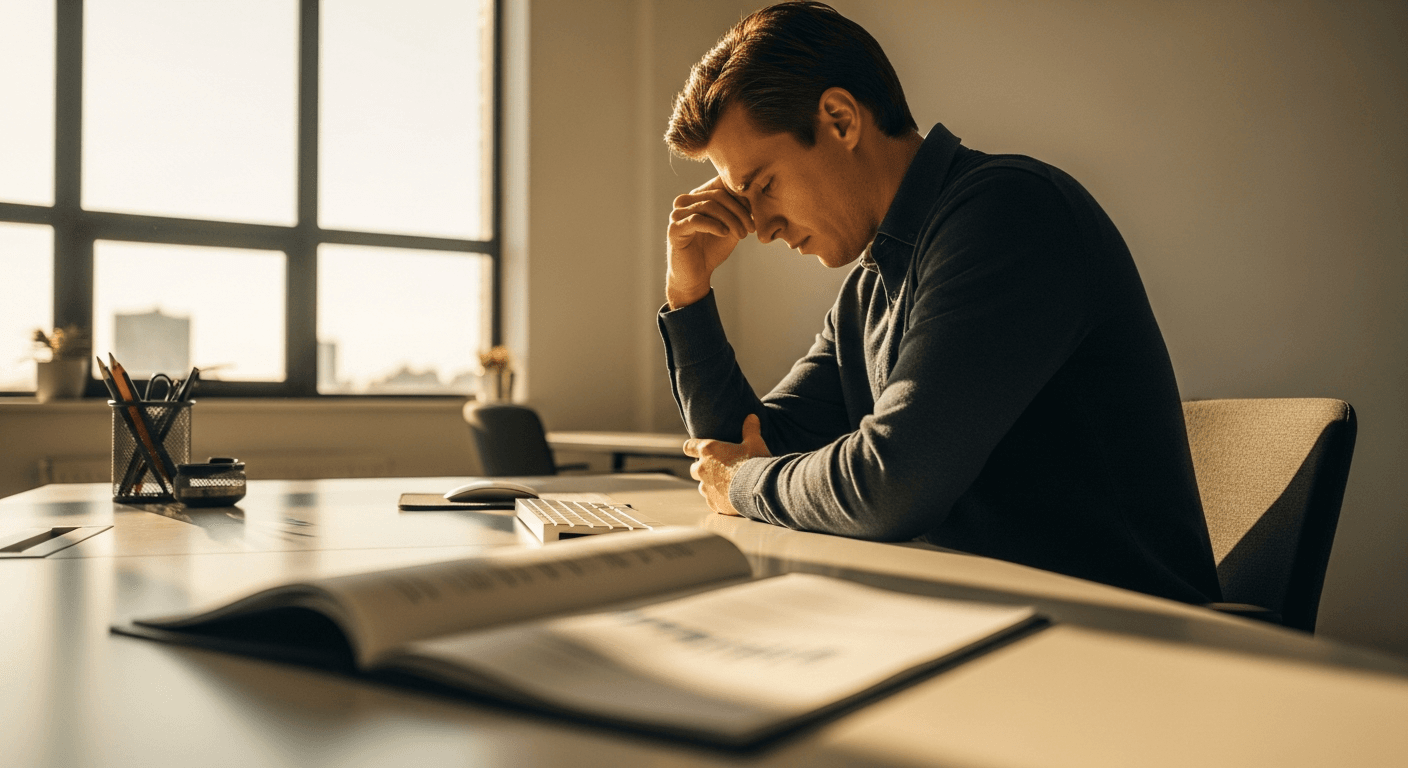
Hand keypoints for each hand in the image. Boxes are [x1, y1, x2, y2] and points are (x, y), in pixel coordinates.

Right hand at [666, 176, 754, 308]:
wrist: (696, 276)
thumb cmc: (712, 250)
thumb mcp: (730, 227)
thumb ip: (738, 211)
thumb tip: (753, 194)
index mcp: (697, 197)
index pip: (720, 185)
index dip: (740, 197)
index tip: (754, 214)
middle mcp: (684, 202)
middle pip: (716, 195)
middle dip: (738, 211)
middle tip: (750, 227)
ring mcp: (677, 214)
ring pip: (708, 206)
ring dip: (730, 220)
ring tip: (741, 234)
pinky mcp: (674, 229)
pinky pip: (696, 219)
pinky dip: (714, 225)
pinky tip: (725, 233)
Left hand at [682, 414, 770, 515]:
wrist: (758, 488)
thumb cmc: (754, 462)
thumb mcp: (755, 442)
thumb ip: (750, 429)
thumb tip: (752, 416)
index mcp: (709, 450)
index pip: (689, 447)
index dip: (692, 448)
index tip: (697, 449)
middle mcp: (703, 469)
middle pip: (694, 469)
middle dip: (702, 469)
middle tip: (717, 469)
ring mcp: (707, 488)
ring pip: (702, 487)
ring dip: (710, 485)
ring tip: (726, 484)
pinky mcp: (713, 503)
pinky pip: (712, 501)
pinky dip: (719, 499)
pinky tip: (731, 497)